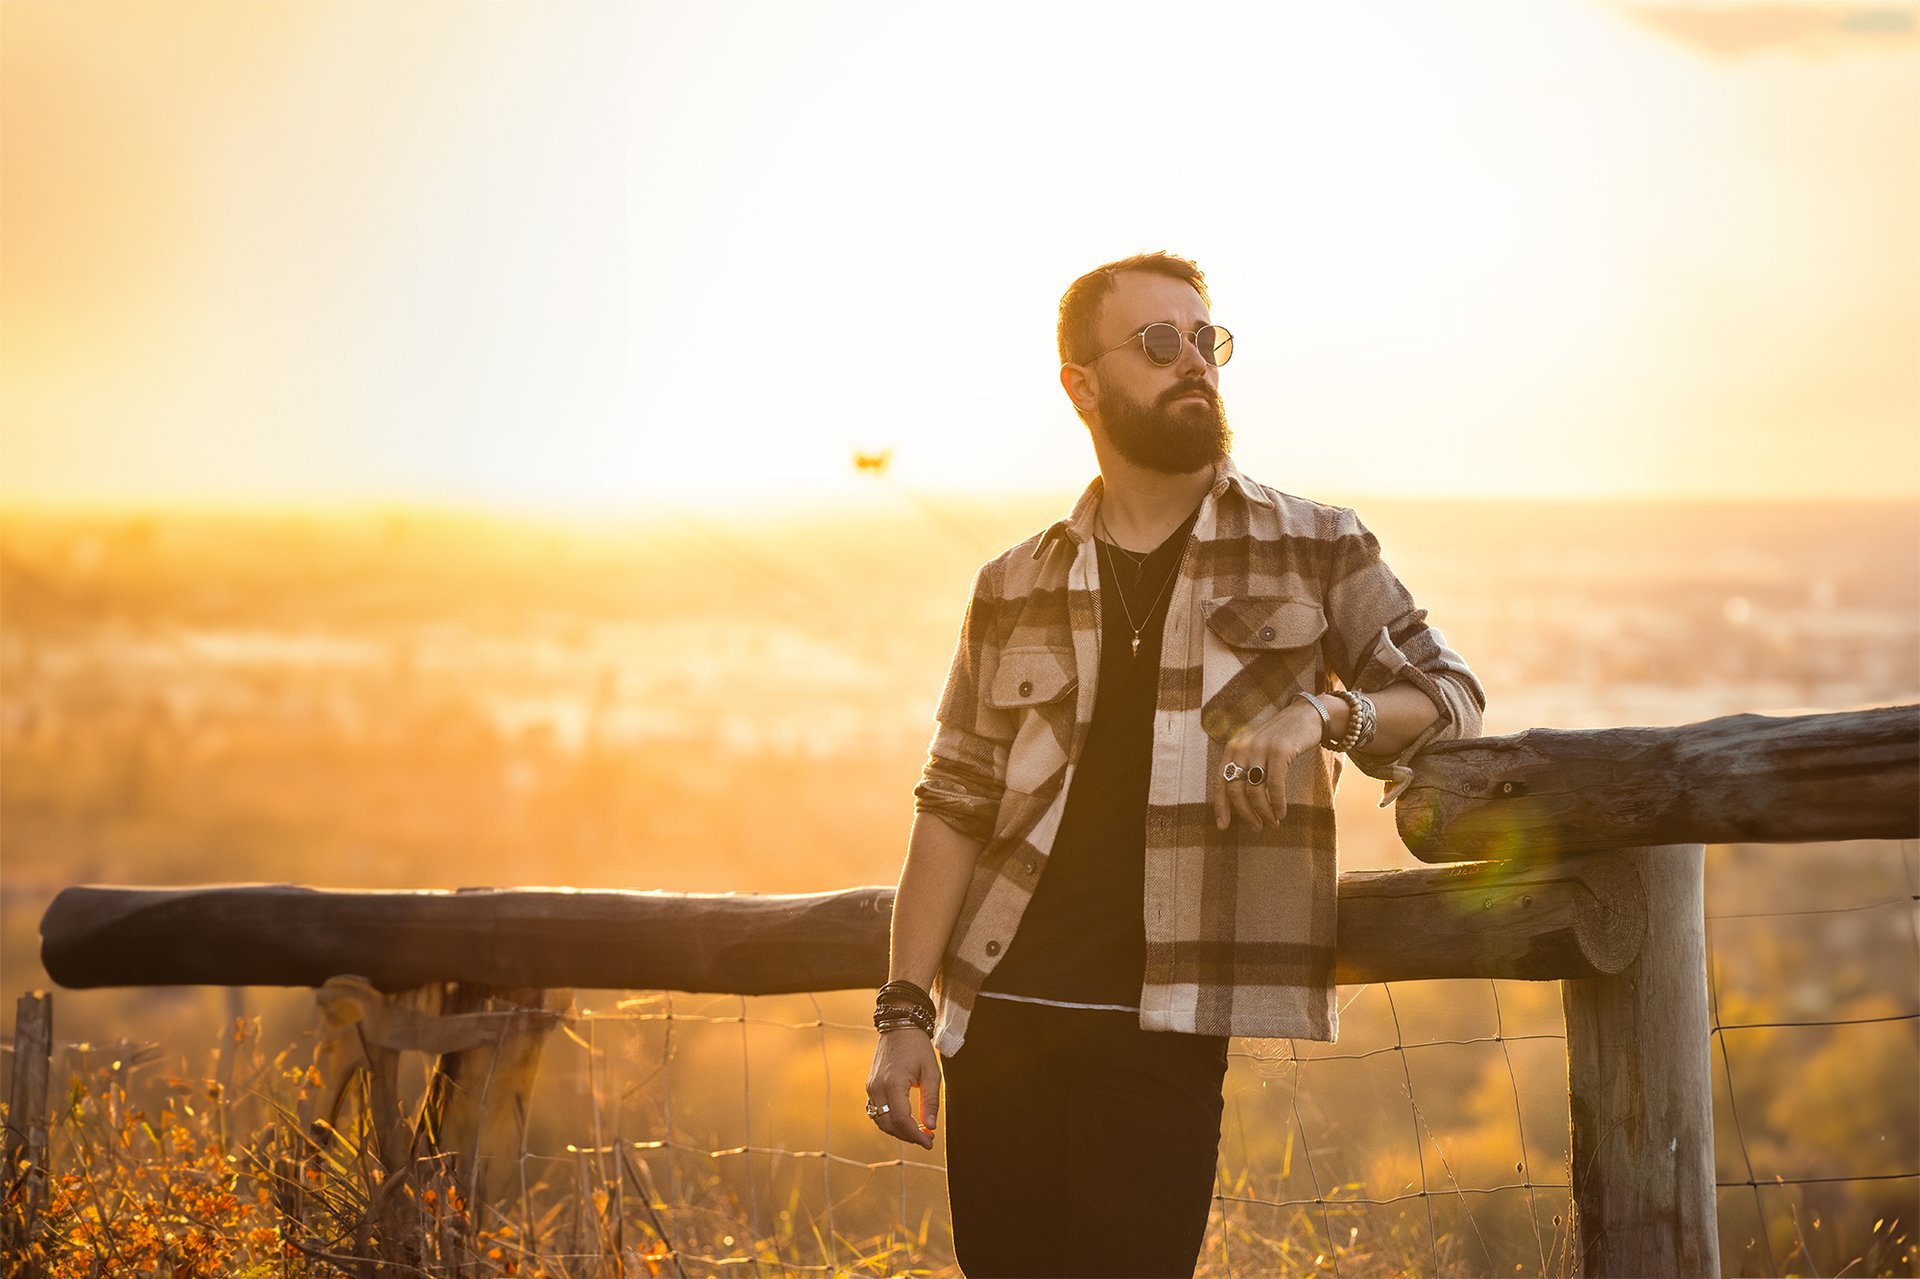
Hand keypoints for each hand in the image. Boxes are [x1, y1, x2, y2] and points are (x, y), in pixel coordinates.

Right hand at [866, 1028, 939, 1147]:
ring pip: (880, 1121)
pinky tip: (905, 1120)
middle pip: (888, 1125)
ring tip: (917, 1131)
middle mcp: (877, 1087)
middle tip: (927, 1138)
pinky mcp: (870, 1086)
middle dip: (908, 1136)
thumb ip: (930, 1101)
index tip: (929, 1141)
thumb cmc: (917, 1047)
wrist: (899, 1027)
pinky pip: (877, 1111)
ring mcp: (871, 1087)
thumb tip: (930, 1126)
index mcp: (893, 1083)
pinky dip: (889, 1121)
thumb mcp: (931, 1073)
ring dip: (898, 1130)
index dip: (915, 1135)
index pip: (901, 1120)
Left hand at [1213, 699, 1323, 831]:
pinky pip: (1274, 785)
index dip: (1220, 806)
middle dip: (1245, 814)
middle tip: (1256, 827)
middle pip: (1236, 790)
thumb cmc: (1281, 739)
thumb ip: (1246, 769)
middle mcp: (1242, 747)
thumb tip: (1241, 805)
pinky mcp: (1279, 751)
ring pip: (1254, 791)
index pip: (1220, 782)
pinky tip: (1281, 813)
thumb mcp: (1257, 750)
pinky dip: (1277, 803)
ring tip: (1272, 822)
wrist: (1306, 716)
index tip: (1223, 827)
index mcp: (1233, 748)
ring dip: (1263, 812)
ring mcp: (1260, 748)